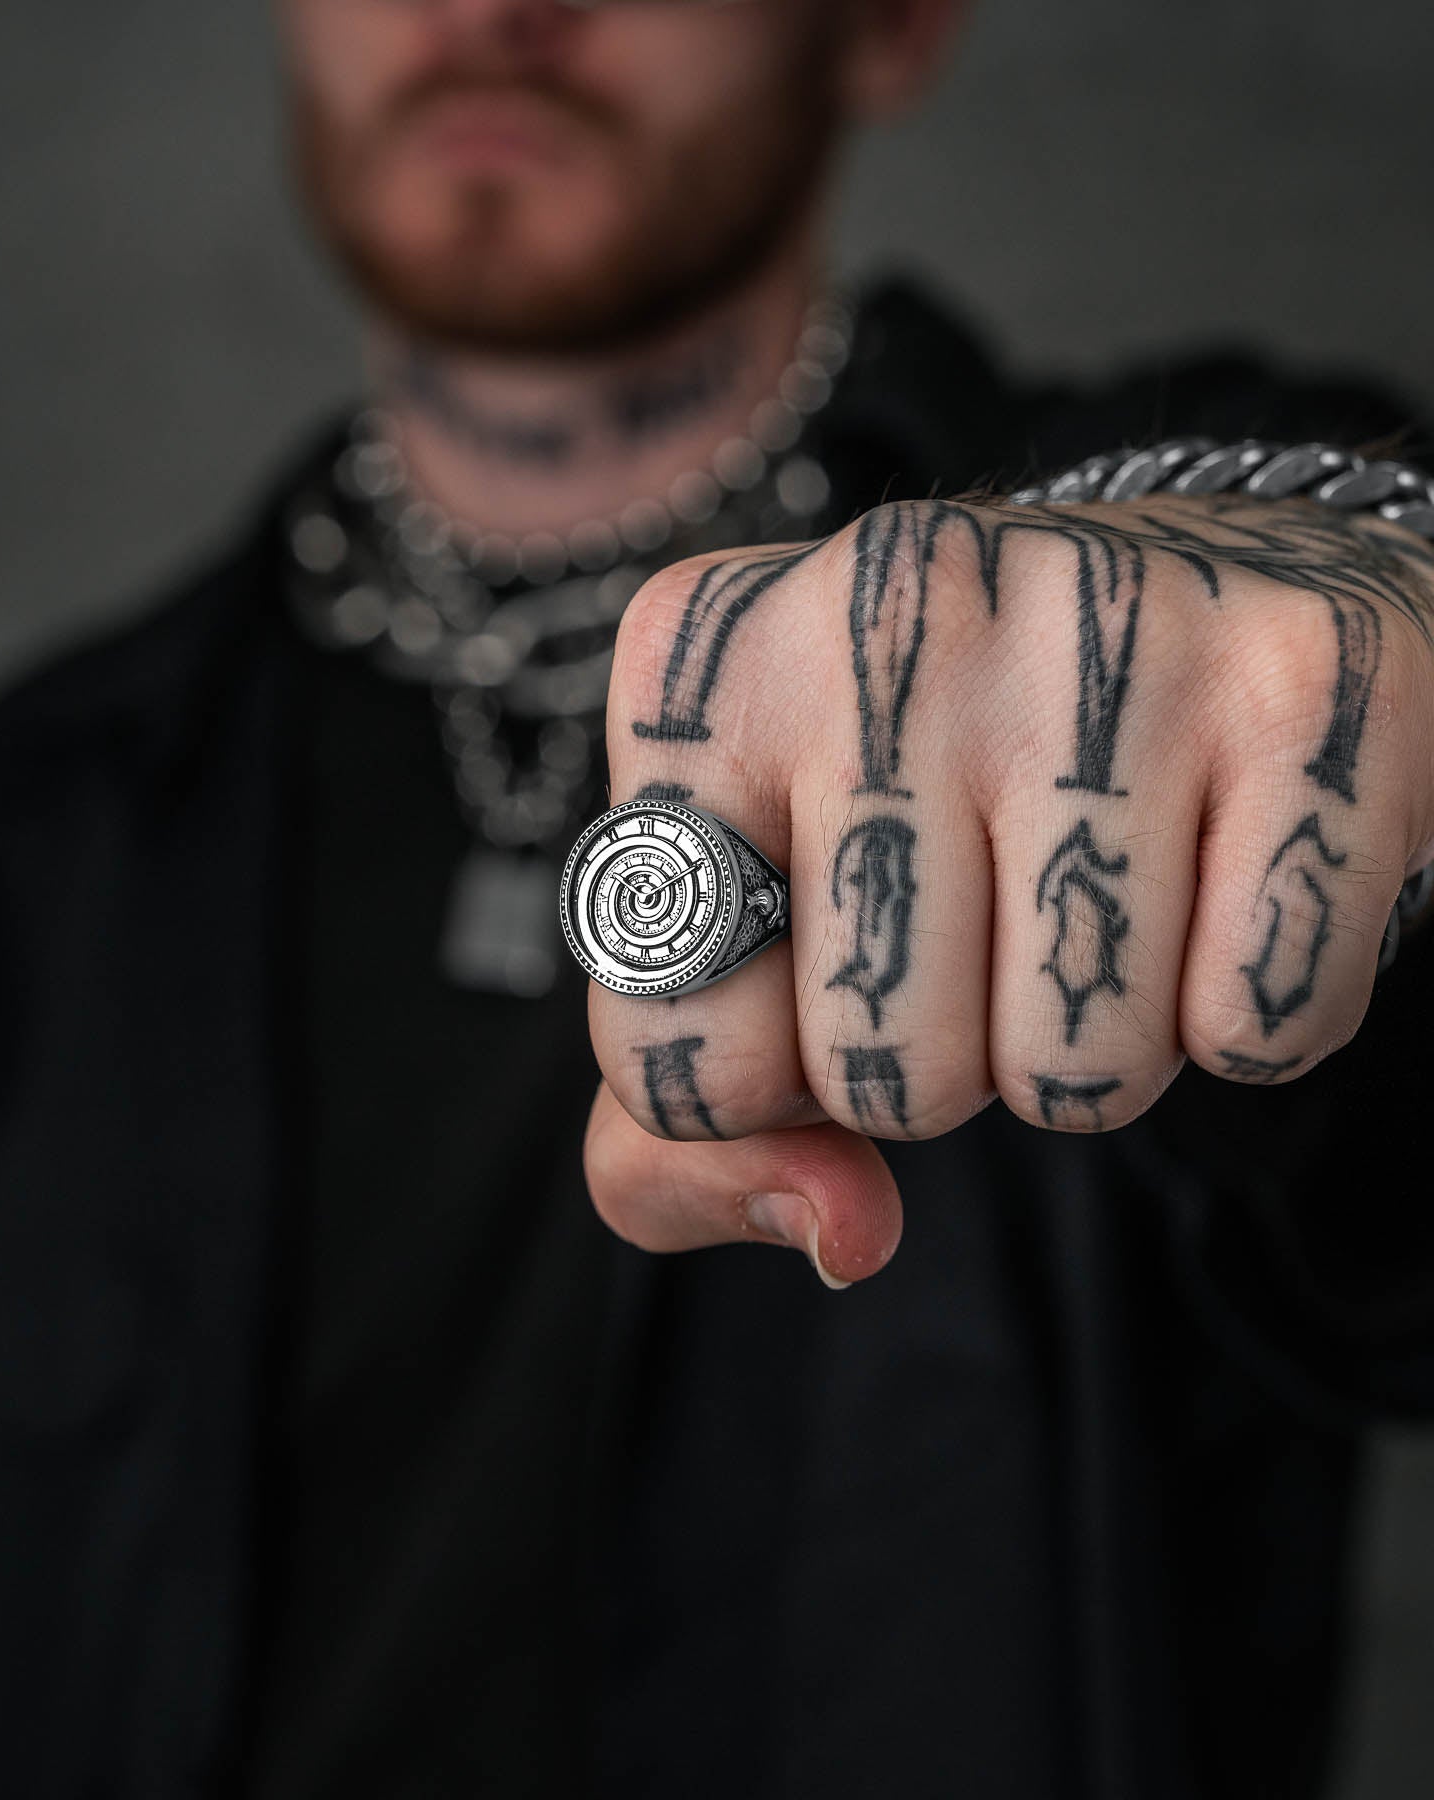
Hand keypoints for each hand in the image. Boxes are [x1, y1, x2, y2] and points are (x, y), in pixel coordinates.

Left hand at [583, 497, 1433, 1284]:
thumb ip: (698, 1118)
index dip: (772, 1076)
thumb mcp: (757, 906)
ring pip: (1078, 1072)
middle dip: (946, 1060)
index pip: (683, 1052)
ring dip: (1094, 1038)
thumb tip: (839, 1235)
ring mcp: (1103, 634)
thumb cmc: (944, 771)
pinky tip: (1217, 874)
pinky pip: (1250, 1029)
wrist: (1199, 590)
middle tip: (987, 922)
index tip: (826, 970)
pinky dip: (1241, 1009)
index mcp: (708, 667)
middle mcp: (888, 610)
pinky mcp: (1300, 685)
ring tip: (1104, 886)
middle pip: (888, 1077)